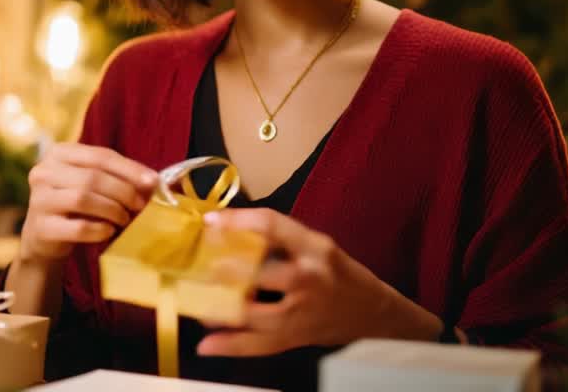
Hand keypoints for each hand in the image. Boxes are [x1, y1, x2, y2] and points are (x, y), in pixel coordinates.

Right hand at [18, 143, 159, 262]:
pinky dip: (100, 230)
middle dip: (123, 191)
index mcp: (59, 153)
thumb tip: (154, 182)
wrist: (45, 238)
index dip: (130, 169)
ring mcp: (38, 199)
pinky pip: (78, 227)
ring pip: (83, 199)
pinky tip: (109, 231)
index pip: (100, 156)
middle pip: (92, 177)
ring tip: (124, 219)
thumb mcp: (92, 184)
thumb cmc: (75, 206)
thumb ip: (117, 177)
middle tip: (140, 205)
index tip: (153, 182)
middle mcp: (43, 172)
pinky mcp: (41, 227)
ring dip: (112, 210)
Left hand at [196, 208, 441, 356]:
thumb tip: (226, 229)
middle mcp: (309, 278)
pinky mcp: (296, 337)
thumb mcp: (315, 245)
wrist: (371, 313)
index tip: (210, 221)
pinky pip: (259, 345)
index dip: (237, 221)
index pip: (272, 227)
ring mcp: (302, 312)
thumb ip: (278, 239)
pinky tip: (206, 345)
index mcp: (314, 248)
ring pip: (256, 313)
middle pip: (261, 273)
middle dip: (225, 268)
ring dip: (221, 309)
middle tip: (198, 263)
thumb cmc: (337, 272)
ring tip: (196, 302)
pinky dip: (231, 346)